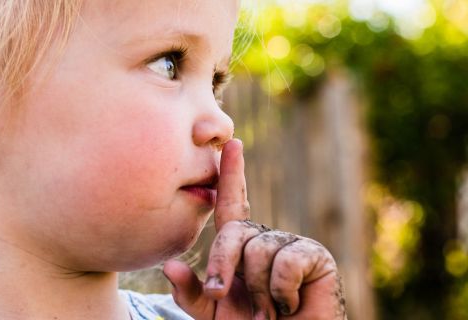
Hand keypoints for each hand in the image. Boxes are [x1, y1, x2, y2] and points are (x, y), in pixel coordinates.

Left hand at [163, 139, 346, 318]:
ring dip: (258, 292)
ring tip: (269, 310)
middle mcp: (265, 239)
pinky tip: (290, 304)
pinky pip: (286, 260)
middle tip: (227, 300)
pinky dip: (282, 292)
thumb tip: (168, 266)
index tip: (232, 144)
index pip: (233, 203)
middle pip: (235, 230)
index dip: (232, 174)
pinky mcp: (314, 255)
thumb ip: (191, 291)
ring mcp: (290, 245)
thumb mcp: (212, 313)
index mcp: (241, 247)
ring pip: (259, 249)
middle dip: (224, 265)